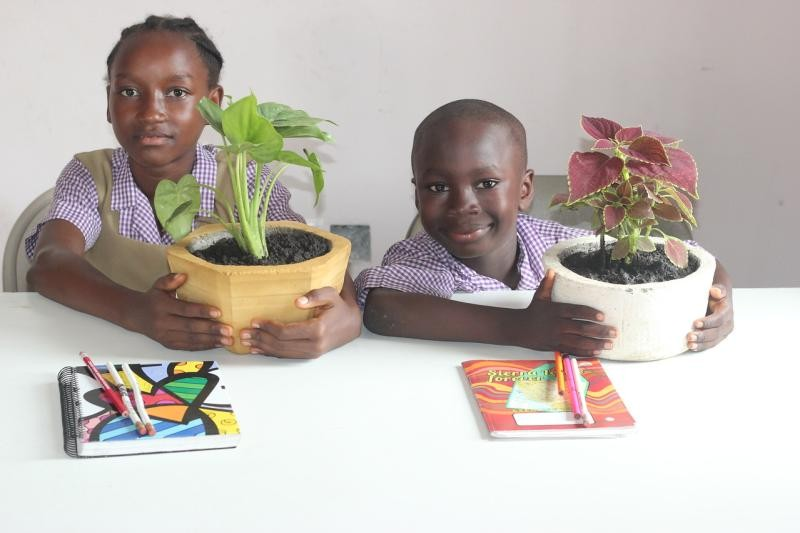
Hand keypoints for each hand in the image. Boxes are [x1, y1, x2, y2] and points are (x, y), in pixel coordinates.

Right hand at [128, 273, 232, 349]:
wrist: (135, 315)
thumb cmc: (152, 299)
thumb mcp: (158, 285)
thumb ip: (170, 280)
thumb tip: (184, 275)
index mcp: (162, 307)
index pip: (185, 310)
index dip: (202, 311)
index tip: (219, 312)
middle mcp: (164, 324)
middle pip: (191, 327)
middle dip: (211, 329)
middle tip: (228, 330)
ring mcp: (166, 336)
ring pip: (191, 340)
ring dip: (211, 340)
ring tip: (227, 340)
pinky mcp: (169, 345)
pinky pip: (189, 347)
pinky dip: (204, 346)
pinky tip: (217, 344)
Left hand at [240, 286, 361, 357]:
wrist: (353, 324)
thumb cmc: (340, 307)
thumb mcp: (331, 294)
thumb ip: (315, 296)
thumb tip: (297, 302)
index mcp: (317, 330)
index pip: (285, 332)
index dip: (268, 327)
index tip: (254, 320)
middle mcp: (314, 346)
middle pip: (280, 345)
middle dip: (260, 339)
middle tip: (243, 333)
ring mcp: (312, 353)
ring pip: (282, 353)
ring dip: (262, 347)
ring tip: (246, 341)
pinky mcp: (310, 355)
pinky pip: (287, 355)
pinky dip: (271, 353)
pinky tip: (259, 350)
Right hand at [523, 270, 616, 355]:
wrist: (519, 329)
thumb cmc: (532, 311)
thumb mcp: (539, 296)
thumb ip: (547, 284)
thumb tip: (552, 270)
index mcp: (556, 311)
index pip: (575, 312)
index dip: (589, 314)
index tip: (602, 316)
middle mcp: (558, 325)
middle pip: (581, 328)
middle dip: (599, 331)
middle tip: (614, 332)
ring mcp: (557, 337)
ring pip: (579, 341)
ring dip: (596, 343)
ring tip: (610, 344)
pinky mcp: (556, 347)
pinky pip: (573, 350)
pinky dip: (585, 352)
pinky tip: (597, 351)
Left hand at [687, 284, 732, 350]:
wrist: (716, 299)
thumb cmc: (714, 295)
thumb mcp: (717, 289)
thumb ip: (718, 289)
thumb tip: (716, 290)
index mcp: (727, 312)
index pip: (719, 319)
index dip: (708, 322)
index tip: (696, 323)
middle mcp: (727, 324)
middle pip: (715, 332)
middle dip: (703, 335)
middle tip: (690, 336)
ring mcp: (722, 332)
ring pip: (712, 341)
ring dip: (701, 344)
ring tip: (690, 345)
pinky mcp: (716, 337)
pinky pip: (709, 344)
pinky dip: (701, 347)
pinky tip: (692, 348)